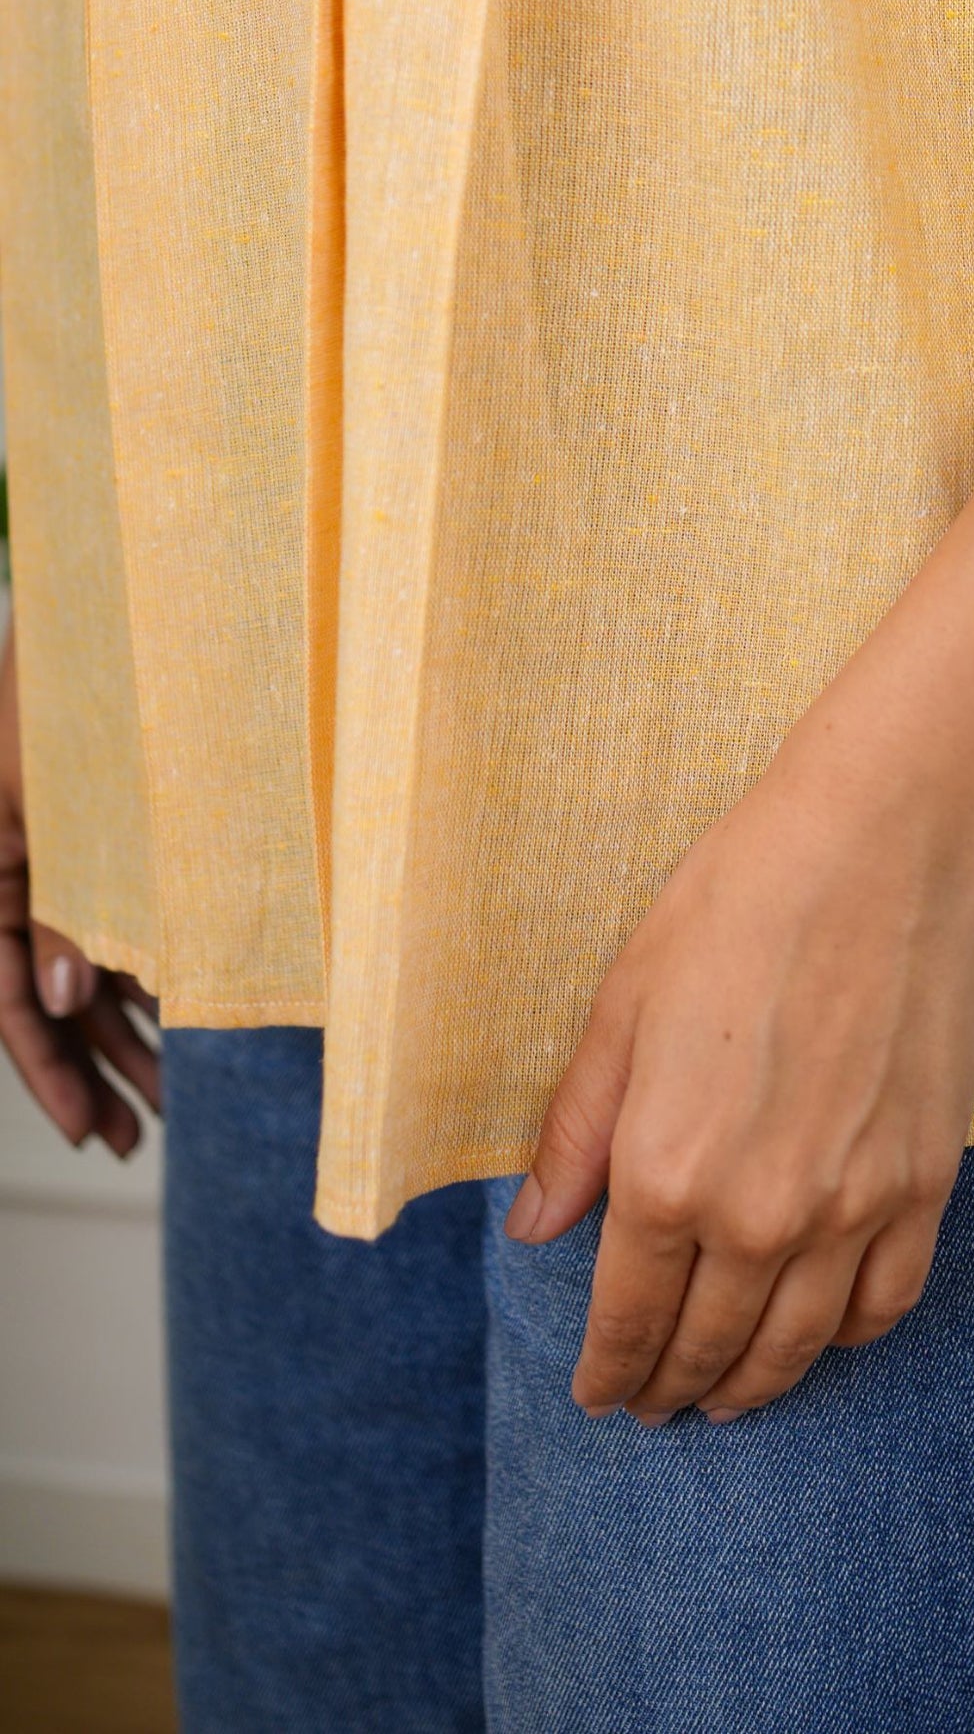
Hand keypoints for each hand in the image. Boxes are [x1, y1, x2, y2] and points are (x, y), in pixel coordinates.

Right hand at [0, 620, 161, 1153]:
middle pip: (44, 1002)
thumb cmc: (77, 700)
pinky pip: (106, 927)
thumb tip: (64, 1000)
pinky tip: (175, 1018)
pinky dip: (137, 974)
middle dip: (87, 1073)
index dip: (48, 1074)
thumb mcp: (68, 808)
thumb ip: (68, 908)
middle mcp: (15, 879)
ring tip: (167, 1098)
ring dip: (120, 1035)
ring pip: (79, 971)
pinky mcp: (92, 846)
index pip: (8, 1002)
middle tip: (135, 1140)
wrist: (99, 615)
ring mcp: (54, 864)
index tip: (93, 1134)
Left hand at [510, 424, 973, 1423]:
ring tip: (728, 1399)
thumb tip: (537, 1226)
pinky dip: (851, 1338)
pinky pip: (888, 1300)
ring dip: (756, 1386)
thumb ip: (579, 1129)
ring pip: (799, 1343)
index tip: (600, 1396)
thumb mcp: (625, 1002)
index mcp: (667, 1169)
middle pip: (710, 1344)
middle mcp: (759, 1212)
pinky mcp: (926, 1179)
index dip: (610, 1369)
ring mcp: (853, 1204)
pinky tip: (826, 1337)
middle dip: (672, 1387)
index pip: (629, 1315)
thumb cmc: (739, 899)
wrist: (883, 841)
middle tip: (654, 1407)